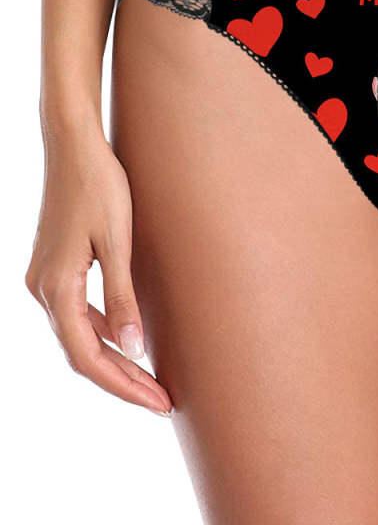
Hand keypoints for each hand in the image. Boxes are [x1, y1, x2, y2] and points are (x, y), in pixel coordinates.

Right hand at [25, 132, 171, 416]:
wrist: (75, 146)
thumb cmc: (100, 186)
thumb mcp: (118, 242)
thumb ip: (123, 299)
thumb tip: (134, 350)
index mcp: (56, 288)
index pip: (88, 358)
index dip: (125, 386)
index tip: (160, 402)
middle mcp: (42, 290)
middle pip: (82, 353)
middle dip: (124, 381)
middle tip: (164, 400)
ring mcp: (45, 280)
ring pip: (78, 336)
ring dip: (114, 360)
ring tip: (152, 379)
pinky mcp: (55, 268)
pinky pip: (78, 315)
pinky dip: (103, 334)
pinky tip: (127, 340)